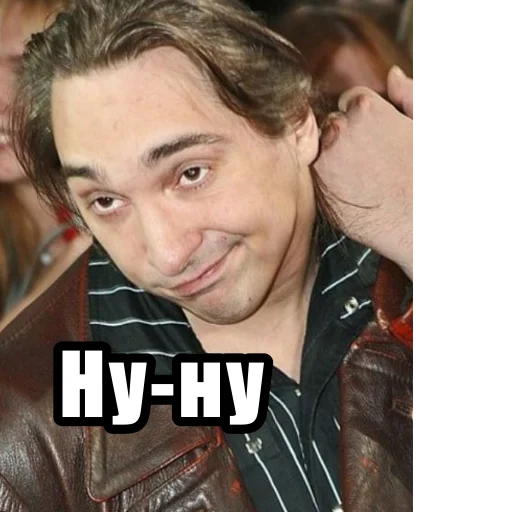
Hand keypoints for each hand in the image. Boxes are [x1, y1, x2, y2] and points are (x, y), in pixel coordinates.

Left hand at [315, 68, 414, 278]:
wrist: (414, 219)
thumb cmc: (417, 173)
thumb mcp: (421, 125)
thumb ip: (408, 95)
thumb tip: (393, 76)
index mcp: (364, 108)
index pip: (348, 100)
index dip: (361, 117)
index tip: (371, 134)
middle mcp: (338, 130)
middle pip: (331, 124)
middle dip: (344, 135)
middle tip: (366, 157)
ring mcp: (325, 160)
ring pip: (320, 148)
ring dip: (333, 157)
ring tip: (360, 174)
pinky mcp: (318, 187)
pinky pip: (316, 175)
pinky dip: (328, 179)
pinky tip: (351, 188)